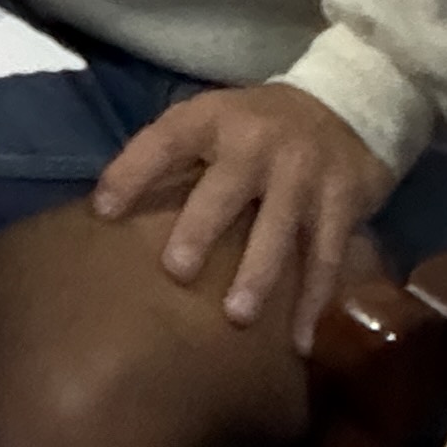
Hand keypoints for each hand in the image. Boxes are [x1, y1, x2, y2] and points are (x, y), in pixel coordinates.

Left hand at [90, 81, 391, 339]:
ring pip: (280, 228)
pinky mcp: (342, 201)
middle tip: (178, 271)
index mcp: (214, 119)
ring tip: (238, 317)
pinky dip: (314, 301)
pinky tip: (300, 341)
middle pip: (226, 188)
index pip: (165, 141)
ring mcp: (304, 174)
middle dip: (202, 228)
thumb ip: (171, 156)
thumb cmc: (255, 125)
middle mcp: (258, 144)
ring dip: (259, 274)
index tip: (103, 210)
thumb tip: (105, 208)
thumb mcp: (211, 119)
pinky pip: (326, 256)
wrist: (343, 105)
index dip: (132, 172)